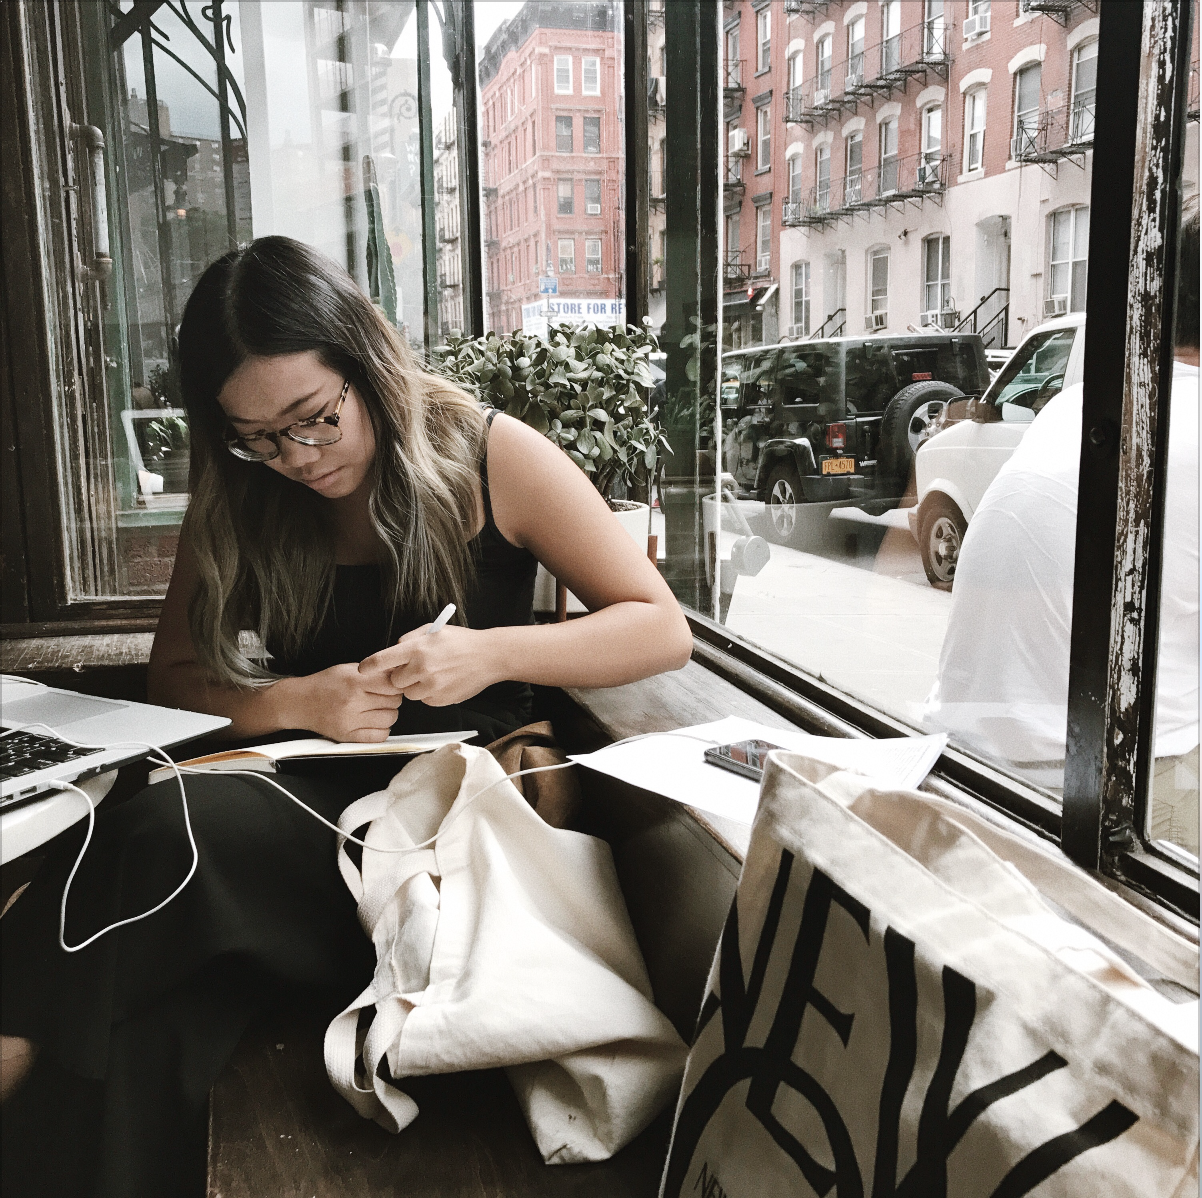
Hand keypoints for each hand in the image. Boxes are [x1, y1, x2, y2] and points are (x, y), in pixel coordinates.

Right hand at [277, 663, 403, 742]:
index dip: (396, 684)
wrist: (300, 702)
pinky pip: (380, 736)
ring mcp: (350, 721)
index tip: (392, 684)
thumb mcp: (349, 669)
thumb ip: (374, 671)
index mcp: (354, 681)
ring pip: (390, 719)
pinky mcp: (348, 736)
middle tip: (383, 695)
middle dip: (393, 698)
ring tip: (378, 708)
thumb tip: (399, 673)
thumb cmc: (325, 683)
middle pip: (393, 702)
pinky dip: (382, 729)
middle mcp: (352, 702)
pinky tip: (374, 721)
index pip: (391, 684)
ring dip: (389, 713)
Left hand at [359, 624, 496, 707]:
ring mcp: (431, 686)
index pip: (382, 659)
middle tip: (414, 669)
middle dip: (400, 676)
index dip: (369, 665)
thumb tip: (395, 649)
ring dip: (415, 686)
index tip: (362, 669)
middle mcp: (422, 668)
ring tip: (433, 675)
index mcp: (417, 649)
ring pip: (409, 693)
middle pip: (394, 681)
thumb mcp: (434, 631)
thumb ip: (411, 639)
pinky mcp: (440, 699)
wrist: (489, 657)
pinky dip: (429, 694)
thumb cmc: (463, 642)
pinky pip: (425, 700)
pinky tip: (443, 682)